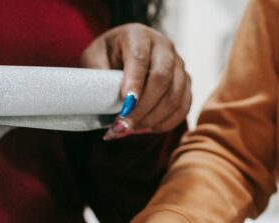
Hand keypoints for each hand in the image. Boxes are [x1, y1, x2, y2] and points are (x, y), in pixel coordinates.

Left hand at [80, 24, 190, 139]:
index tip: (125, 105)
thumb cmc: (105, 57)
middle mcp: (163, 46)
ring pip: (175, 95)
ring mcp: (178, 64)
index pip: (140, 58)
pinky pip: (183, 107)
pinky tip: (146, 129)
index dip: (134, 84)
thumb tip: (104, 101)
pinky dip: (165, 123)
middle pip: (163, 78)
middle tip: (123, 126)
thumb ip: (98, 76)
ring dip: (152, 119)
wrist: (122, 53)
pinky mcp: (184, 83)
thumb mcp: (93, 59)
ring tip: (130, 129)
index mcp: (138, 36)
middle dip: (143, 108)